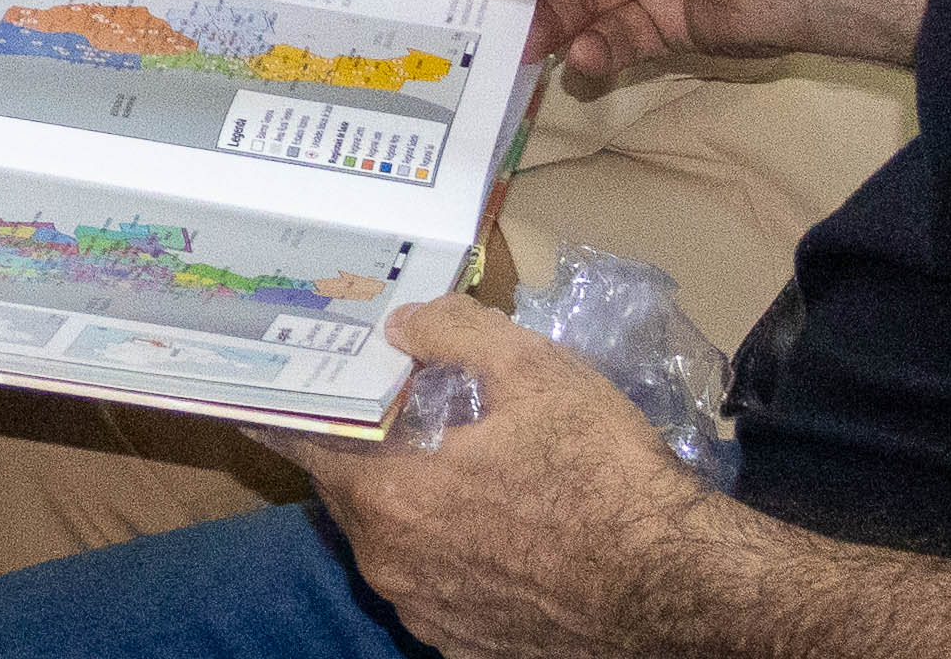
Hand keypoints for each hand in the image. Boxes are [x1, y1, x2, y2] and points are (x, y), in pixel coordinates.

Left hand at [273, 296, 731, 658]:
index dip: (288, 407)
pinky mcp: (469, 650)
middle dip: (363, 453)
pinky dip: (446, 559)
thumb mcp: (534, 371)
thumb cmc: (606, 476)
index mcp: (388, 498)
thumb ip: (452, 331)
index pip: (303, 444)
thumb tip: (402, 323)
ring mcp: (428, 616)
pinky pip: (434, 590)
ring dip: (407, 508)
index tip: (268, 385)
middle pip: (349, 494)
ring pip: (392, 545)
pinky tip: (490, 534)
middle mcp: (391, 566)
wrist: (682, 591)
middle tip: (391, 415)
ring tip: (452, 471)